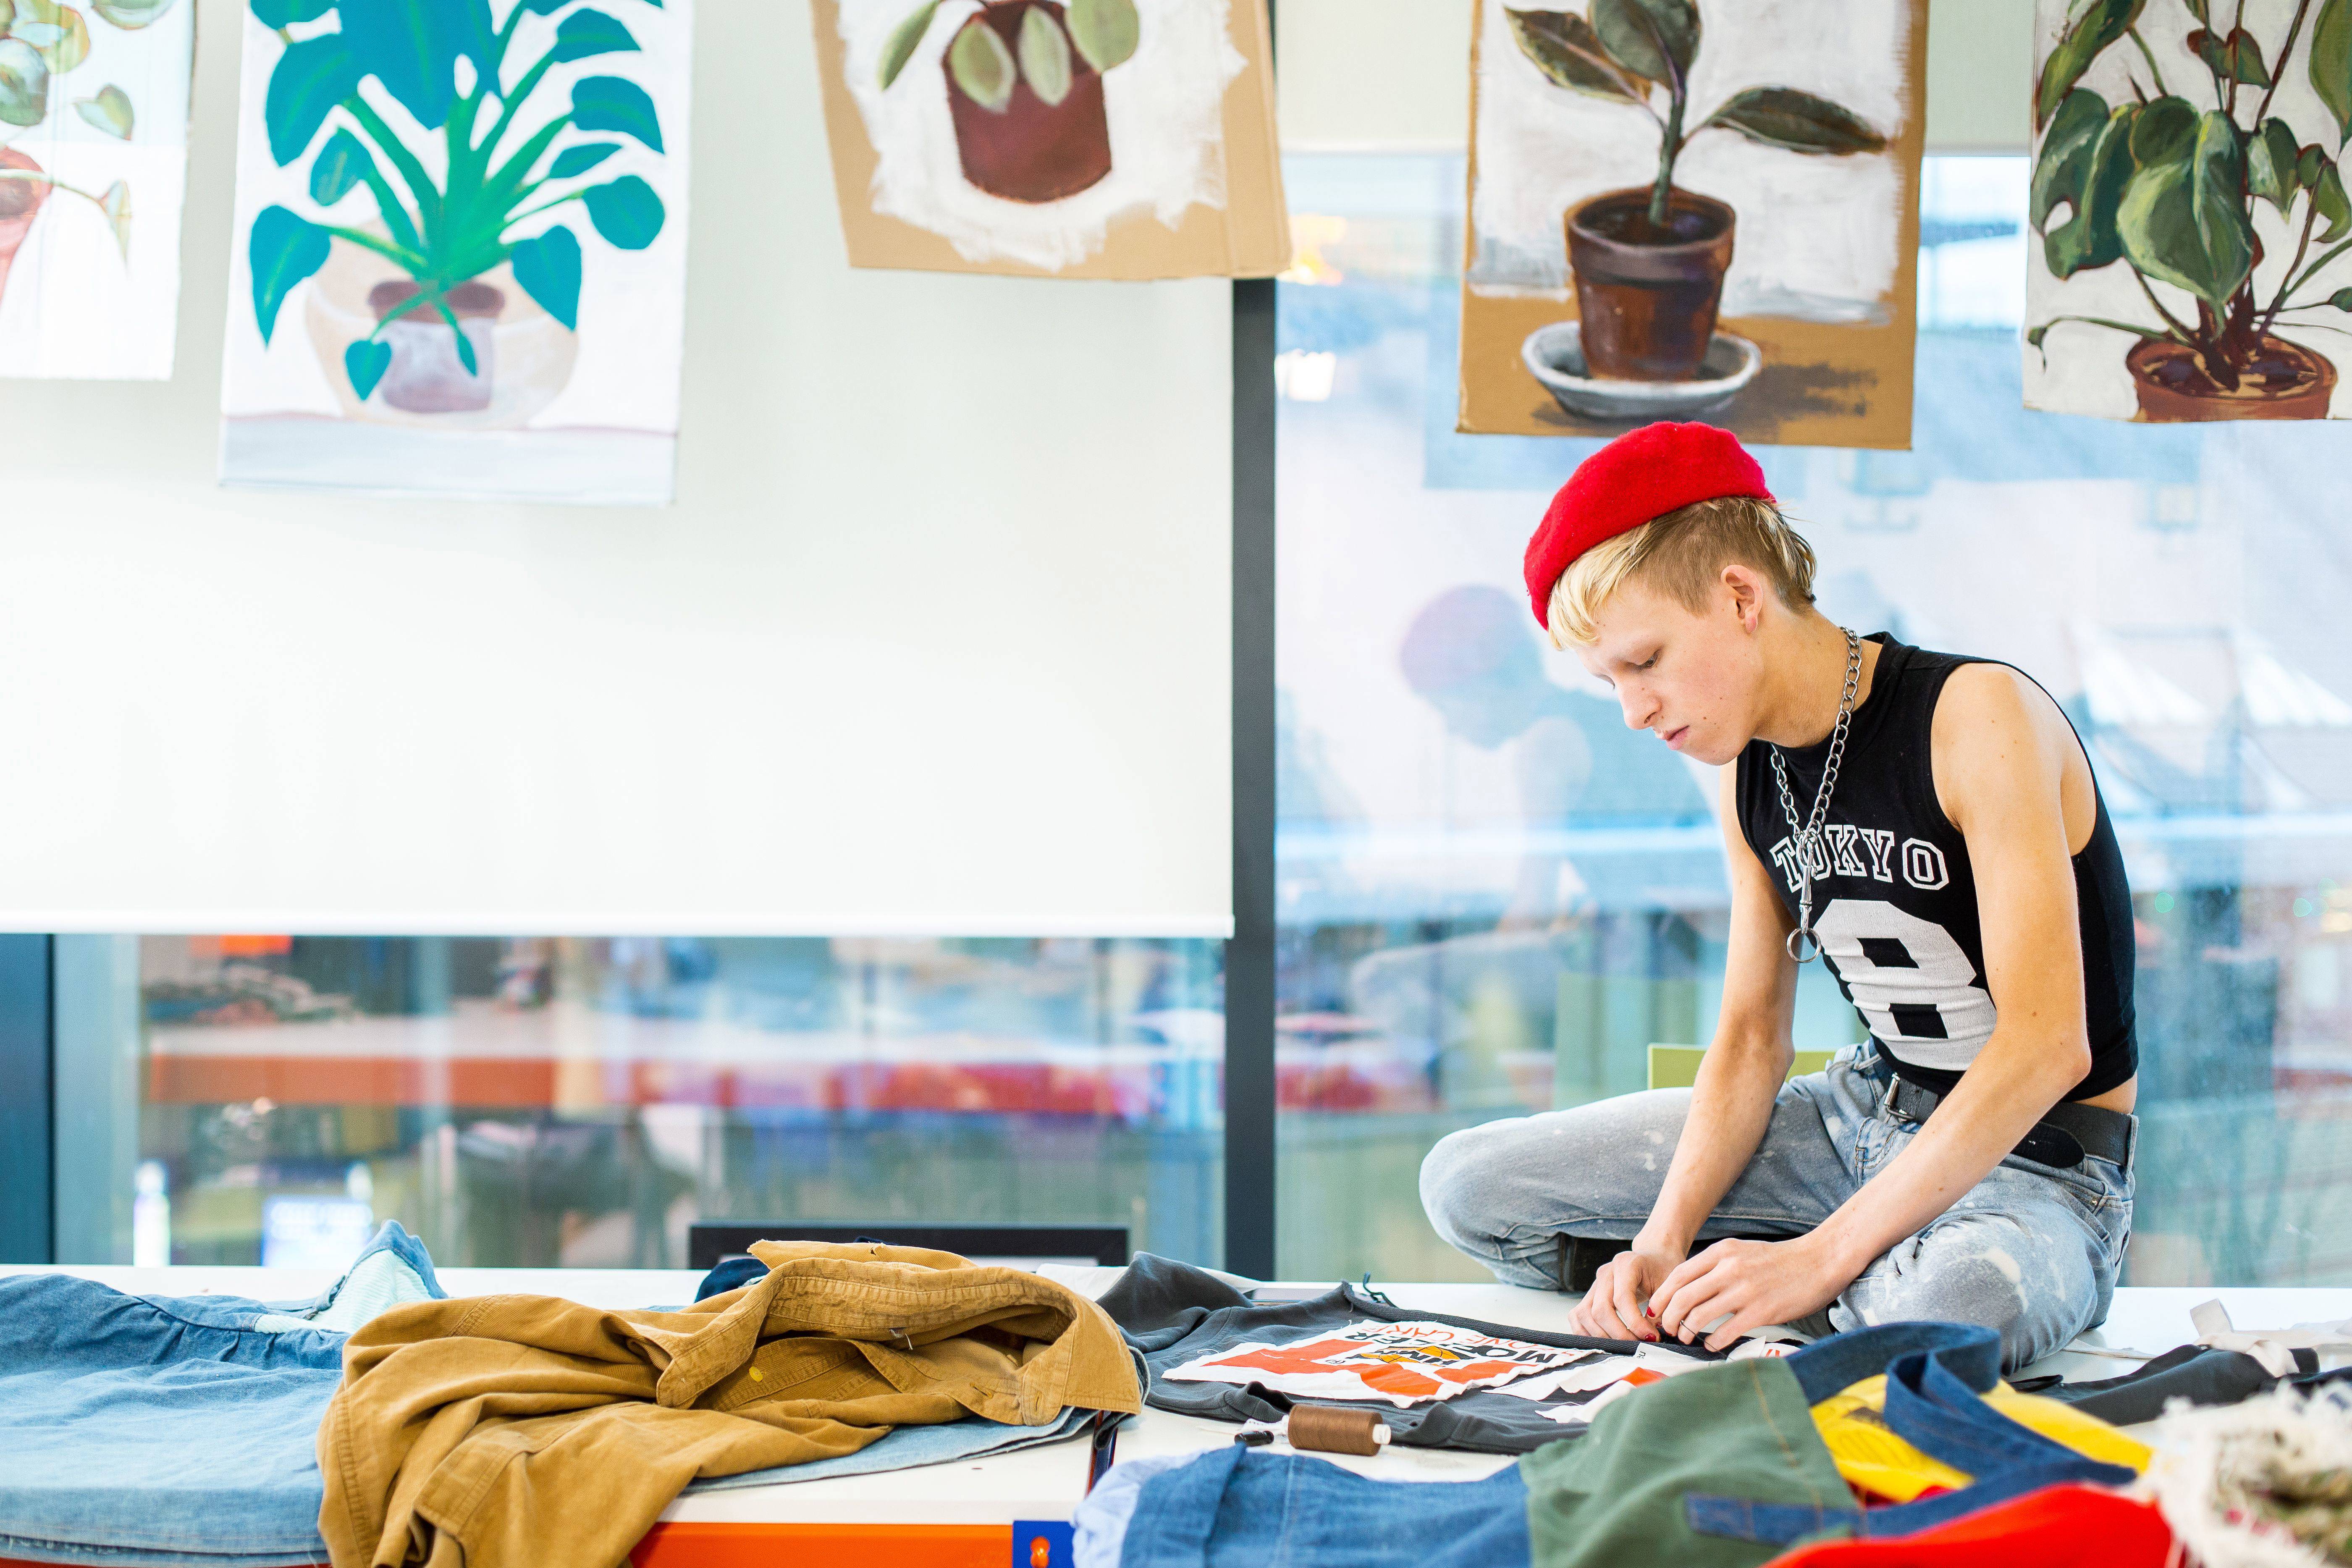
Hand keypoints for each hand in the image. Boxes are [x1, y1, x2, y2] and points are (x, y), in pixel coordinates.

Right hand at [1567, 1240, 1682, 1340]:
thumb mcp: (1668, 1284)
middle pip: (1600, 1309)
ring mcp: (1594, 1283)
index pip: (1622, 1298)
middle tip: (1638, 1344)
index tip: (1651, 1337)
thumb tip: (1650, 1337)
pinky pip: (1577, 1316)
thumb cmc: (1662, 1271)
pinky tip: (1604, 1340)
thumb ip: (1661, 1307)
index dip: (1635, 1322)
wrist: (1653, 1258)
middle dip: (1619, 1334)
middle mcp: (1605, 1272)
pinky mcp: (1588, 1295)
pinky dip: (1585, 1332)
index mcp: (1626, 1264)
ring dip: (1603, 1336)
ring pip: (1585, 1314)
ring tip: (1625, 1345)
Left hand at [1651, 1235, 1852, 1350]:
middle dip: (1668, 1317)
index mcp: (1722, 1252)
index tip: (1654, 1309)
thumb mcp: (1742, 1252)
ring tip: (1685, 1338)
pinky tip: (1711, 1345)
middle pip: (1683, 1297)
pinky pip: (1726, 1331)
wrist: (1819, 1261)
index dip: (1662, 1295)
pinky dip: (1713, 1342)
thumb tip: (1690, 1288)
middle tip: (1665, 1329)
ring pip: (1699, 1315)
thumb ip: (1716, 1266)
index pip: (1678, 1275)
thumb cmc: (1780, 1260)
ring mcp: (1745, 1290)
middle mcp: (1729, 1268)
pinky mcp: (1761, 1311)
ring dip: (1686, 1331)